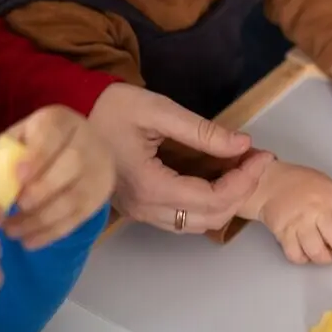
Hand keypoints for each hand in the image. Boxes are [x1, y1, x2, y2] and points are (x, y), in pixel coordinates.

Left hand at [0, 105, 116, 249]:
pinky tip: (30, 241)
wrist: (80, 149)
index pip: (54, 135)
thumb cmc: (38, 144)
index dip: (38, 156)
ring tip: (13, 231)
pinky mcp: (99, 196)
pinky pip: (78, 218)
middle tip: (15, 209)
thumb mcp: (21, 138)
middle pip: (72, 165)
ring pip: (75, 197)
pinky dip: (52, 233)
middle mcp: (88, 142)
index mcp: (62, 122)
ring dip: (42, 219)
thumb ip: (8, 154)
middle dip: (41, 191)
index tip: (17, 176)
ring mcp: (98, 171)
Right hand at [88, 83, 273, 233]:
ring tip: (241, 167)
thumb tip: (242, 143)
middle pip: (210, 218)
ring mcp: (140, 211)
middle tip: (256, 160)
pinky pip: (182, 217)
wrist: (70, 113)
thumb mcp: (158, 110)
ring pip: (197, 223)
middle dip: (241, 190)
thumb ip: (202, 131)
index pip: (213, 198)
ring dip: (226, 200)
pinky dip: (207, 202)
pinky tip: (217, 176)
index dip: (245, 179)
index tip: (261, 154)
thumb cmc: (108, 108)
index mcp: (149, 185)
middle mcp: (145, 207)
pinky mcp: (139, 207)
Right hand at [244, 160, 331, 264]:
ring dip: (325, 258)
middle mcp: (318, 210)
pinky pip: (298, 256)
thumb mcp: (328, 187)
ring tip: (325, 254)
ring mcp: (300, 223)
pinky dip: (304, 259)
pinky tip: (306, 253)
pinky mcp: (283, 233)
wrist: (269, 183)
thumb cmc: (304, 185)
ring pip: (318, 253)